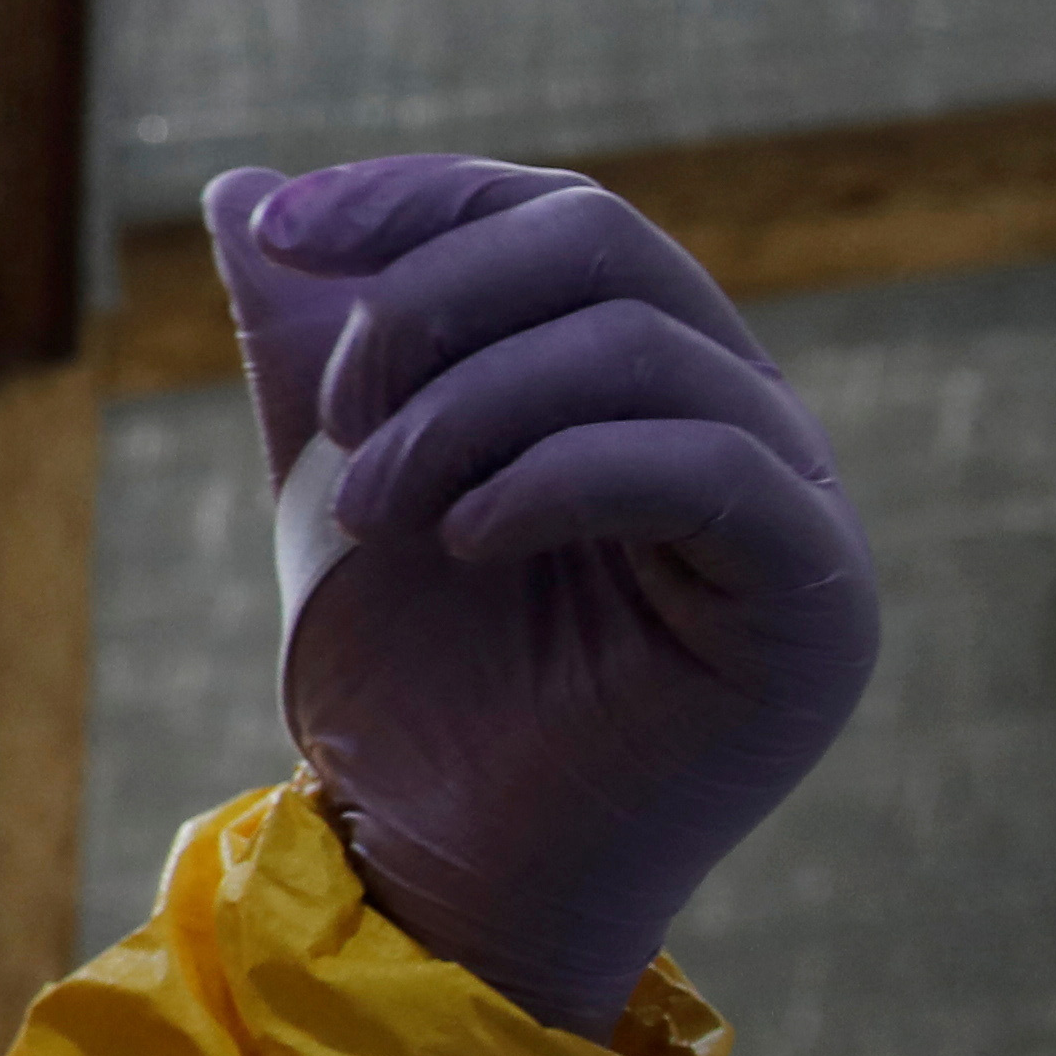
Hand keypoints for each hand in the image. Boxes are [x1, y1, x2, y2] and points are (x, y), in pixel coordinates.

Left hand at [205, 158, 878, 1039]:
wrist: (437, 872)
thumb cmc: (406, 689)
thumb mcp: (336, 477)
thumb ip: (309, 340)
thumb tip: (239, 182)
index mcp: (645, 379)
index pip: (554, 214)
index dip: (416, 198)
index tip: (275, 234)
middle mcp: (741, 419)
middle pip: (604, 245)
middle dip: (430, 304)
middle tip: (334, 417)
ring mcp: (798, 505)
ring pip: (640, 346)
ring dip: (463, 409)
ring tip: (368, 507)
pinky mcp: (816, 600)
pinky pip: (704, 467)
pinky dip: (555, 476)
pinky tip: (460, 540)